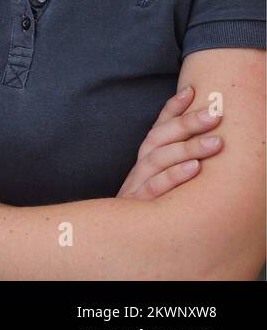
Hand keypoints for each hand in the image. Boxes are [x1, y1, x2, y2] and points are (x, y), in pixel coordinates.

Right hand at [117, 85, 223, 199]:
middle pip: (160, 138)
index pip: (157, 127)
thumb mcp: (154, 182)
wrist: (115, 239)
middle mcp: (139, 167)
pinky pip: (156, 187)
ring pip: (159, 159)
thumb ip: (169, 161)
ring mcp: (137, 185)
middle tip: (215, 114)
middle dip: (188, 123)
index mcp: (144, 160)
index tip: (192, 90)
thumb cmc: (145, 209)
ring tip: (216, 142)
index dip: (172, 108)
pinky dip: (175, 176)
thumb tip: (200, 140)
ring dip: (189, 147)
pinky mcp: (138, 205)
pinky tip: (195, 169)